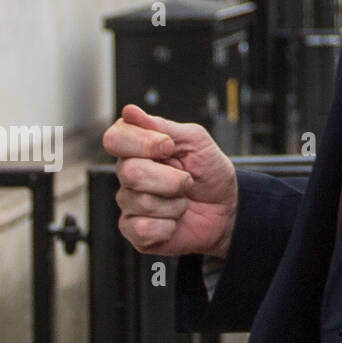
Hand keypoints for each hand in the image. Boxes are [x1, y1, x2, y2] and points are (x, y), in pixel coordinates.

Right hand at [103, 104, 237, 258]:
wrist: (227, 208)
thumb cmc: (210, 173)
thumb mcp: (196, 141)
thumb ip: (162, 127)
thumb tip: (129, 112)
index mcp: (138, 148)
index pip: (115, 138)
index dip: (142, 143)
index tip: (168, 147)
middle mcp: (128, 175)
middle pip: (130, 172)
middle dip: (170, 178)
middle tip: (187, 180)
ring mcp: (129, 204)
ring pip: (141, 202)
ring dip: (175, 202)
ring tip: (182, 200)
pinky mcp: (135, 231)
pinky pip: (144, 228)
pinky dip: (169, 224)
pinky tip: (175, 220)